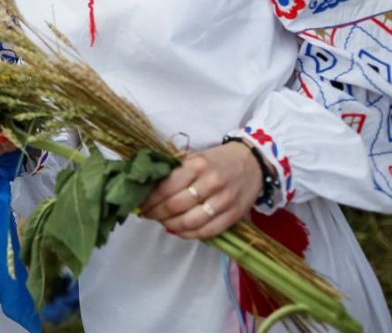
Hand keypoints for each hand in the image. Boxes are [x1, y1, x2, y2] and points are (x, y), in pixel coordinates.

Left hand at [139, 141, 262, 239]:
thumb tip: (148, 189)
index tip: (139, 203)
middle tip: (147, 214)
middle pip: (175, 206)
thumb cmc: (217, 160)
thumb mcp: (194, 157)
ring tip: (161, 222)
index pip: (166, 187)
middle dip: (156, 213)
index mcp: (197, 165)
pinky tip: (178, 231)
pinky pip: (207, 232)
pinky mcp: (234, 215)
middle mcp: (211, 183)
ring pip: (190, 222)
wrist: (252, 163)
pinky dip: (189, 234)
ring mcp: (224, 201)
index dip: (149, 199)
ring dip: (170, 225)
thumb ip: (174, 171)